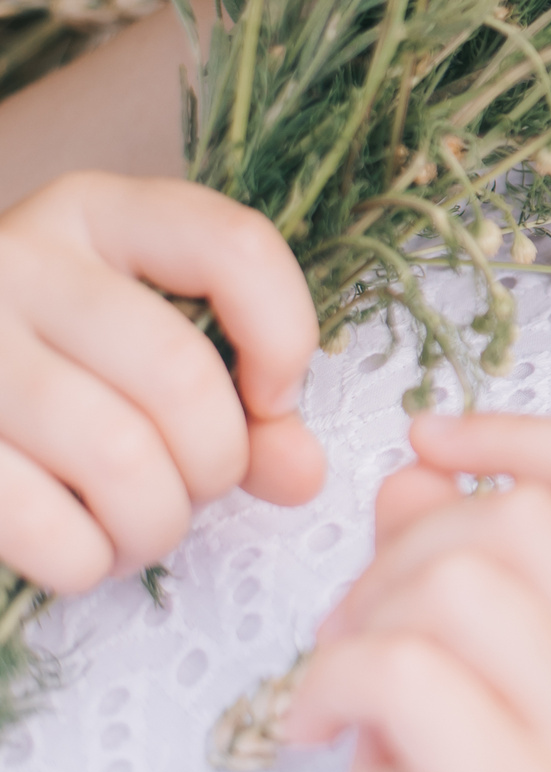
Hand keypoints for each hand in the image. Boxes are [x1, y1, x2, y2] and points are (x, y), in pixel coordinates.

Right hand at [0, 171, 324, 592]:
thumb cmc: (61, 366)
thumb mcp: (147, 343)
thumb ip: (241, 403)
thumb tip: (302, 473)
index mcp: (99, 213)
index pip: (234, 246)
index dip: (283, 337)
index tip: (275, 399)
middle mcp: (24, 261)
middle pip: (181, 373)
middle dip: (218, 462)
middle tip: (201, 489)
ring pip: (117, 455)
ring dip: (155, 521)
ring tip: (147, 528)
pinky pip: (39, 521)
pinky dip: (86, 558)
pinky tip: (86, 552)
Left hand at [283, 413, 550, 771]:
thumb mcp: (450, 671)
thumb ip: (444, 564)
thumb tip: (414, 472)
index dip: (520, 432)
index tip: (429, 437)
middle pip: (520, 516)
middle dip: (403, 548)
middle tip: (353, 619)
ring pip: (457, 581)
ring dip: (360, 618)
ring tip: (335, 678)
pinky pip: (402, 668)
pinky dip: (324, 685)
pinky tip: (311, 729)